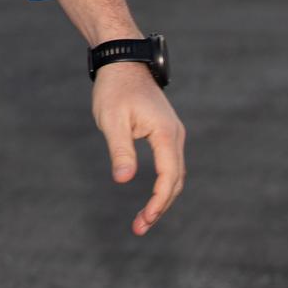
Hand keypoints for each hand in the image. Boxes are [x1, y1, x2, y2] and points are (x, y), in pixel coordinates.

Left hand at [92, 62, 185, 234]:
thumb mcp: (112, 120)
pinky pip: (170, 164)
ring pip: (175, 174)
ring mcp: (173, 133)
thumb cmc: (114, 88)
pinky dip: (163, 183)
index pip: (168, 177)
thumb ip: (120, 150)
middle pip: (176, 180)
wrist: (122, 60)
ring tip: (143, 218)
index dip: (158, 202)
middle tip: (140, 227)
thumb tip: (123, 180)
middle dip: (160, 206)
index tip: (144, 220)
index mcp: (166, 134)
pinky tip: (151, 195)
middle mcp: (176, 135)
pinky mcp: (166, 132)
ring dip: (162, 197)